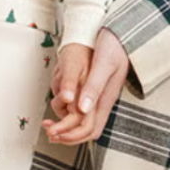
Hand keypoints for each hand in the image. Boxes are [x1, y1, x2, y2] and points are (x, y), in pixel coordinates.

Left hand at [43, 29, 129, 144]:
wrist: (122, 34)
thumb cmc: (114, 45)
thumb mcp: (103, 64)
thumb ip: (93, 86)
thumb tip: (80, 109)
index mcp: (105, 99)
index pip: (89, 130)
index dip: (70, 135)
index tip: (53, 132)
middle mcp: (103, 102)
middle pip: (86, 130)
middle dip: (66, 134)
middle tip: (47, 129)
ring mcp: (100, 96)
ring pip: (83, 121)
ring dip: (66, 125)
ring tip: (48, 121)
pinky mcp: (96, 89)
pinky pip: (82, 109)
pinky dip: (68, 112)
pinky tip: (58, 104)